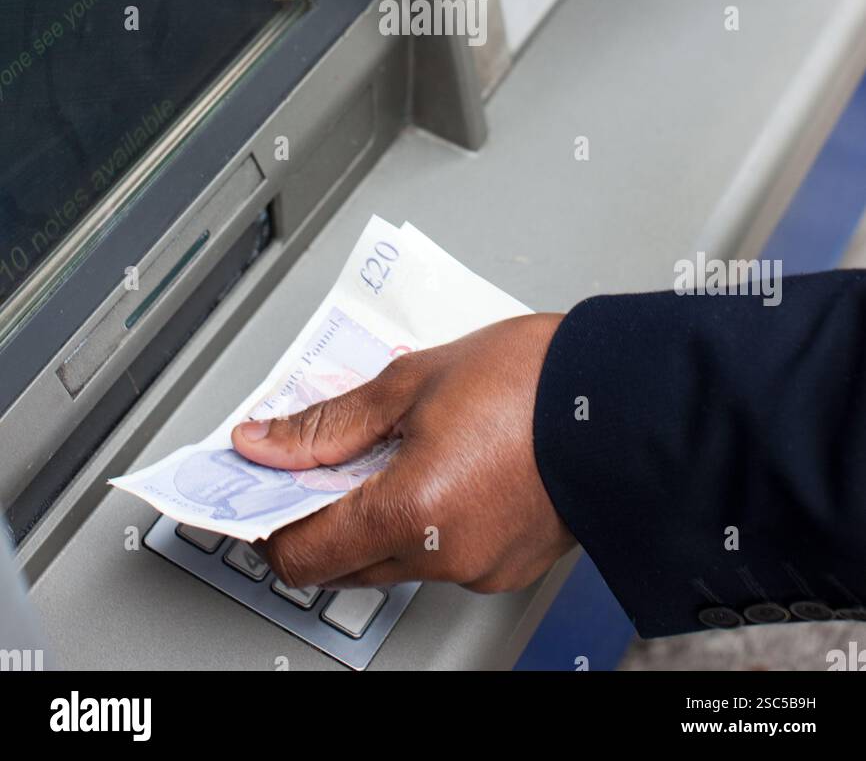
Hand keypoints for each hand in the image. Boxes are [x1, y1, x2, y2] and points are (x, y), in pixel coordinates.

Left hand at [231, 314, 572, 592]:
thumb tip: (266, 442)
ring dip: (379, 514)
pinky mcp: (511, 564)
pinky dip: (427, 520)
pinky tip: (444, 465)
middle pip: (344, 563)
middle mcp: (443, 558)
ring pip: (395, 560)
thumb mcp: (412, 380)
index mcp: (411, 513)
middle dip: (325, 513)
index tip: (265, 488)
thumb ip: (329, 422)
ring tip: (399, 446)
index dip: (271, 522)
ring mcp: (481, 567)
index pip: (302, 556)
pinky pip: (444, 556)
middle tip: (327, 456)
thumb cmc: (534, 378)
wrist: (624, 393)